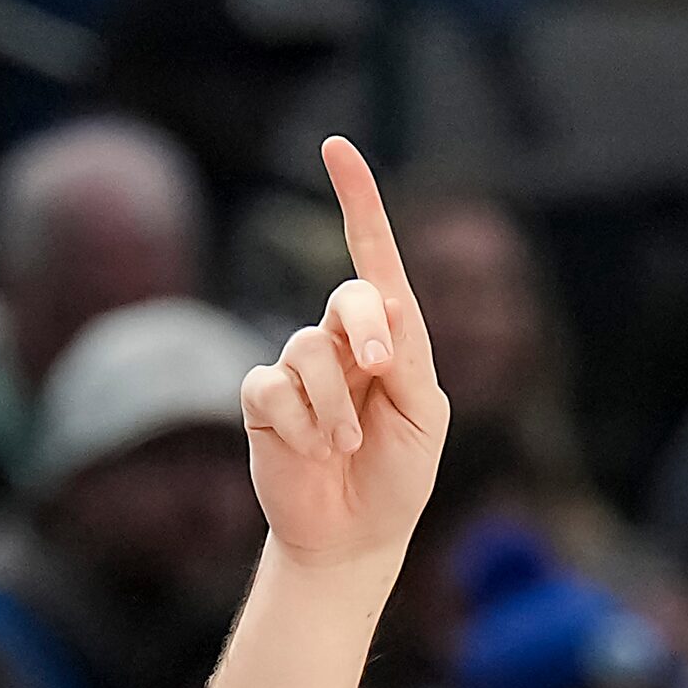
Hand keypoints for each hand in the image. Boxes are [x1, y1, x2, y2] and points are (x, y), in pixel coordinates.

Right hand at [241, 138, 450, 570]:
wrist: (354, 538)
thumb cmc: (398, 477)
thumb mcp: (425, 416)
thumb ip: (408, 358)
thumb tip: (381, 305)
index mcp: (388, 339)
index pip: (372, 259)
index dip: (357, 201)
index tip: (338, 149)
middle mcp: (340, 344)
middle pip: (344, 298)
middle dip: (365, 330)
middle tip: (384, 374)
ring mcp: (297, 371)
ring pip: (307, 350)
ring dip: (334, 406)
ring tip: (346, 446)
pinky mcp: (262, 403)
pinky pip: (270, 387)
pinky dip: (299, 422)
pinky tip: (312, 449)